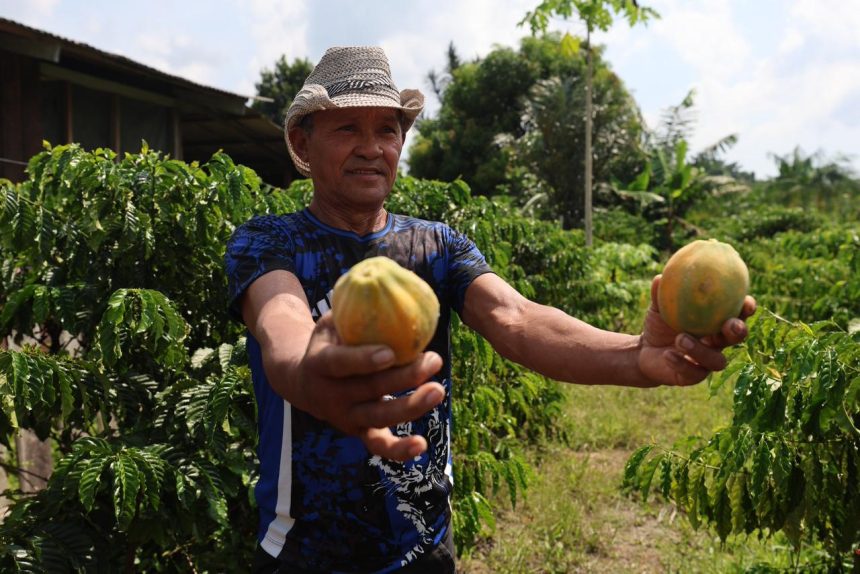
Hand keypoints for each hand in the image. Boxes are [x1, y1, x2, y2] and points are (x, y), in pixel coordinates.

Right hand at [286, 312, 444, 461]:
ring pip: (379, 417)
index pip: (341, 363)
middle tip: (433, 360)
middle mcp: (331, 395)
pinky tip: (421, 446)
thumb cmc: (326, 343)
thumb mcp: (328, 324)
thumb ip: (351, 311)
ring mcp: (345, 417)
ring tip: (437, 390)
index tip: (390, 352)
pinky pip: (378, 445)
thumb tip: (381, 280)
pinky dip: (398, 450)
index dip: (364, 359)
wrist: (301, 382)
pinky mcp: (358, 431)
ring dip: (411, 406)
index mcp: (320, 365)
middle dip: (404, 376)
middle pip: (370, 389)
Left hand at [638, 275, 756, 386]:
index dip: (746, 309)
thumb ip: (661, 295)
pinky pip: (693, 373)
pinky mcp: (693, 376)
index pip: (737, 314)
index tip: (747, 302)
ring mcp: (707, 361)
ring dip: (701, 349)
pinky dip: (681, 363)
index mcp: (714, 322)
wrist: (644, 351)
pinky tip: (669, 355)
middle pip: (737, 338)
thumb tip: (660, 278)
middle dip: (738, 331)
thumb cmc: (658, 325)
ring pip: (717, 360)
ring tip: (681, 338)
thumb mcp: (658, 309)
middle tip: (730, 325)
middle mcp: (717, 343)